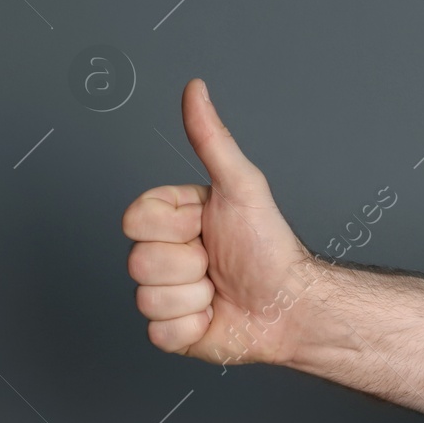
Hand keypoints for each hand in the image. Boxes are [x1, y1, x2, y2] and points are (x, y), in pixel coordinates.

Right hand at [123, 79, 313, 365]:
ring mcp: (163, 294)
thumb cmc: (269, 247)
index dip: (174, 226)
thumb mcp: (241, 185)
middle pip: (139, 262)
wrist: (289, 304)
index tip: (204, 225)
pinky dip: (193, 327)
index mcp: (169, 220)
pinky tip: (214, 315)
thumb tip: (196, 89)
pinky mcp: (170, 332)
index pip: (134, 221)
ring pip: (148, 298)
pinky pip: (159, 332)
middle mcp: (161, 255)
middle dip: (189, 264)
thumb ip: (211, 139)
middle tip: (217, 261)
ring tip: (219, 289)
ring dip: (194, 296)